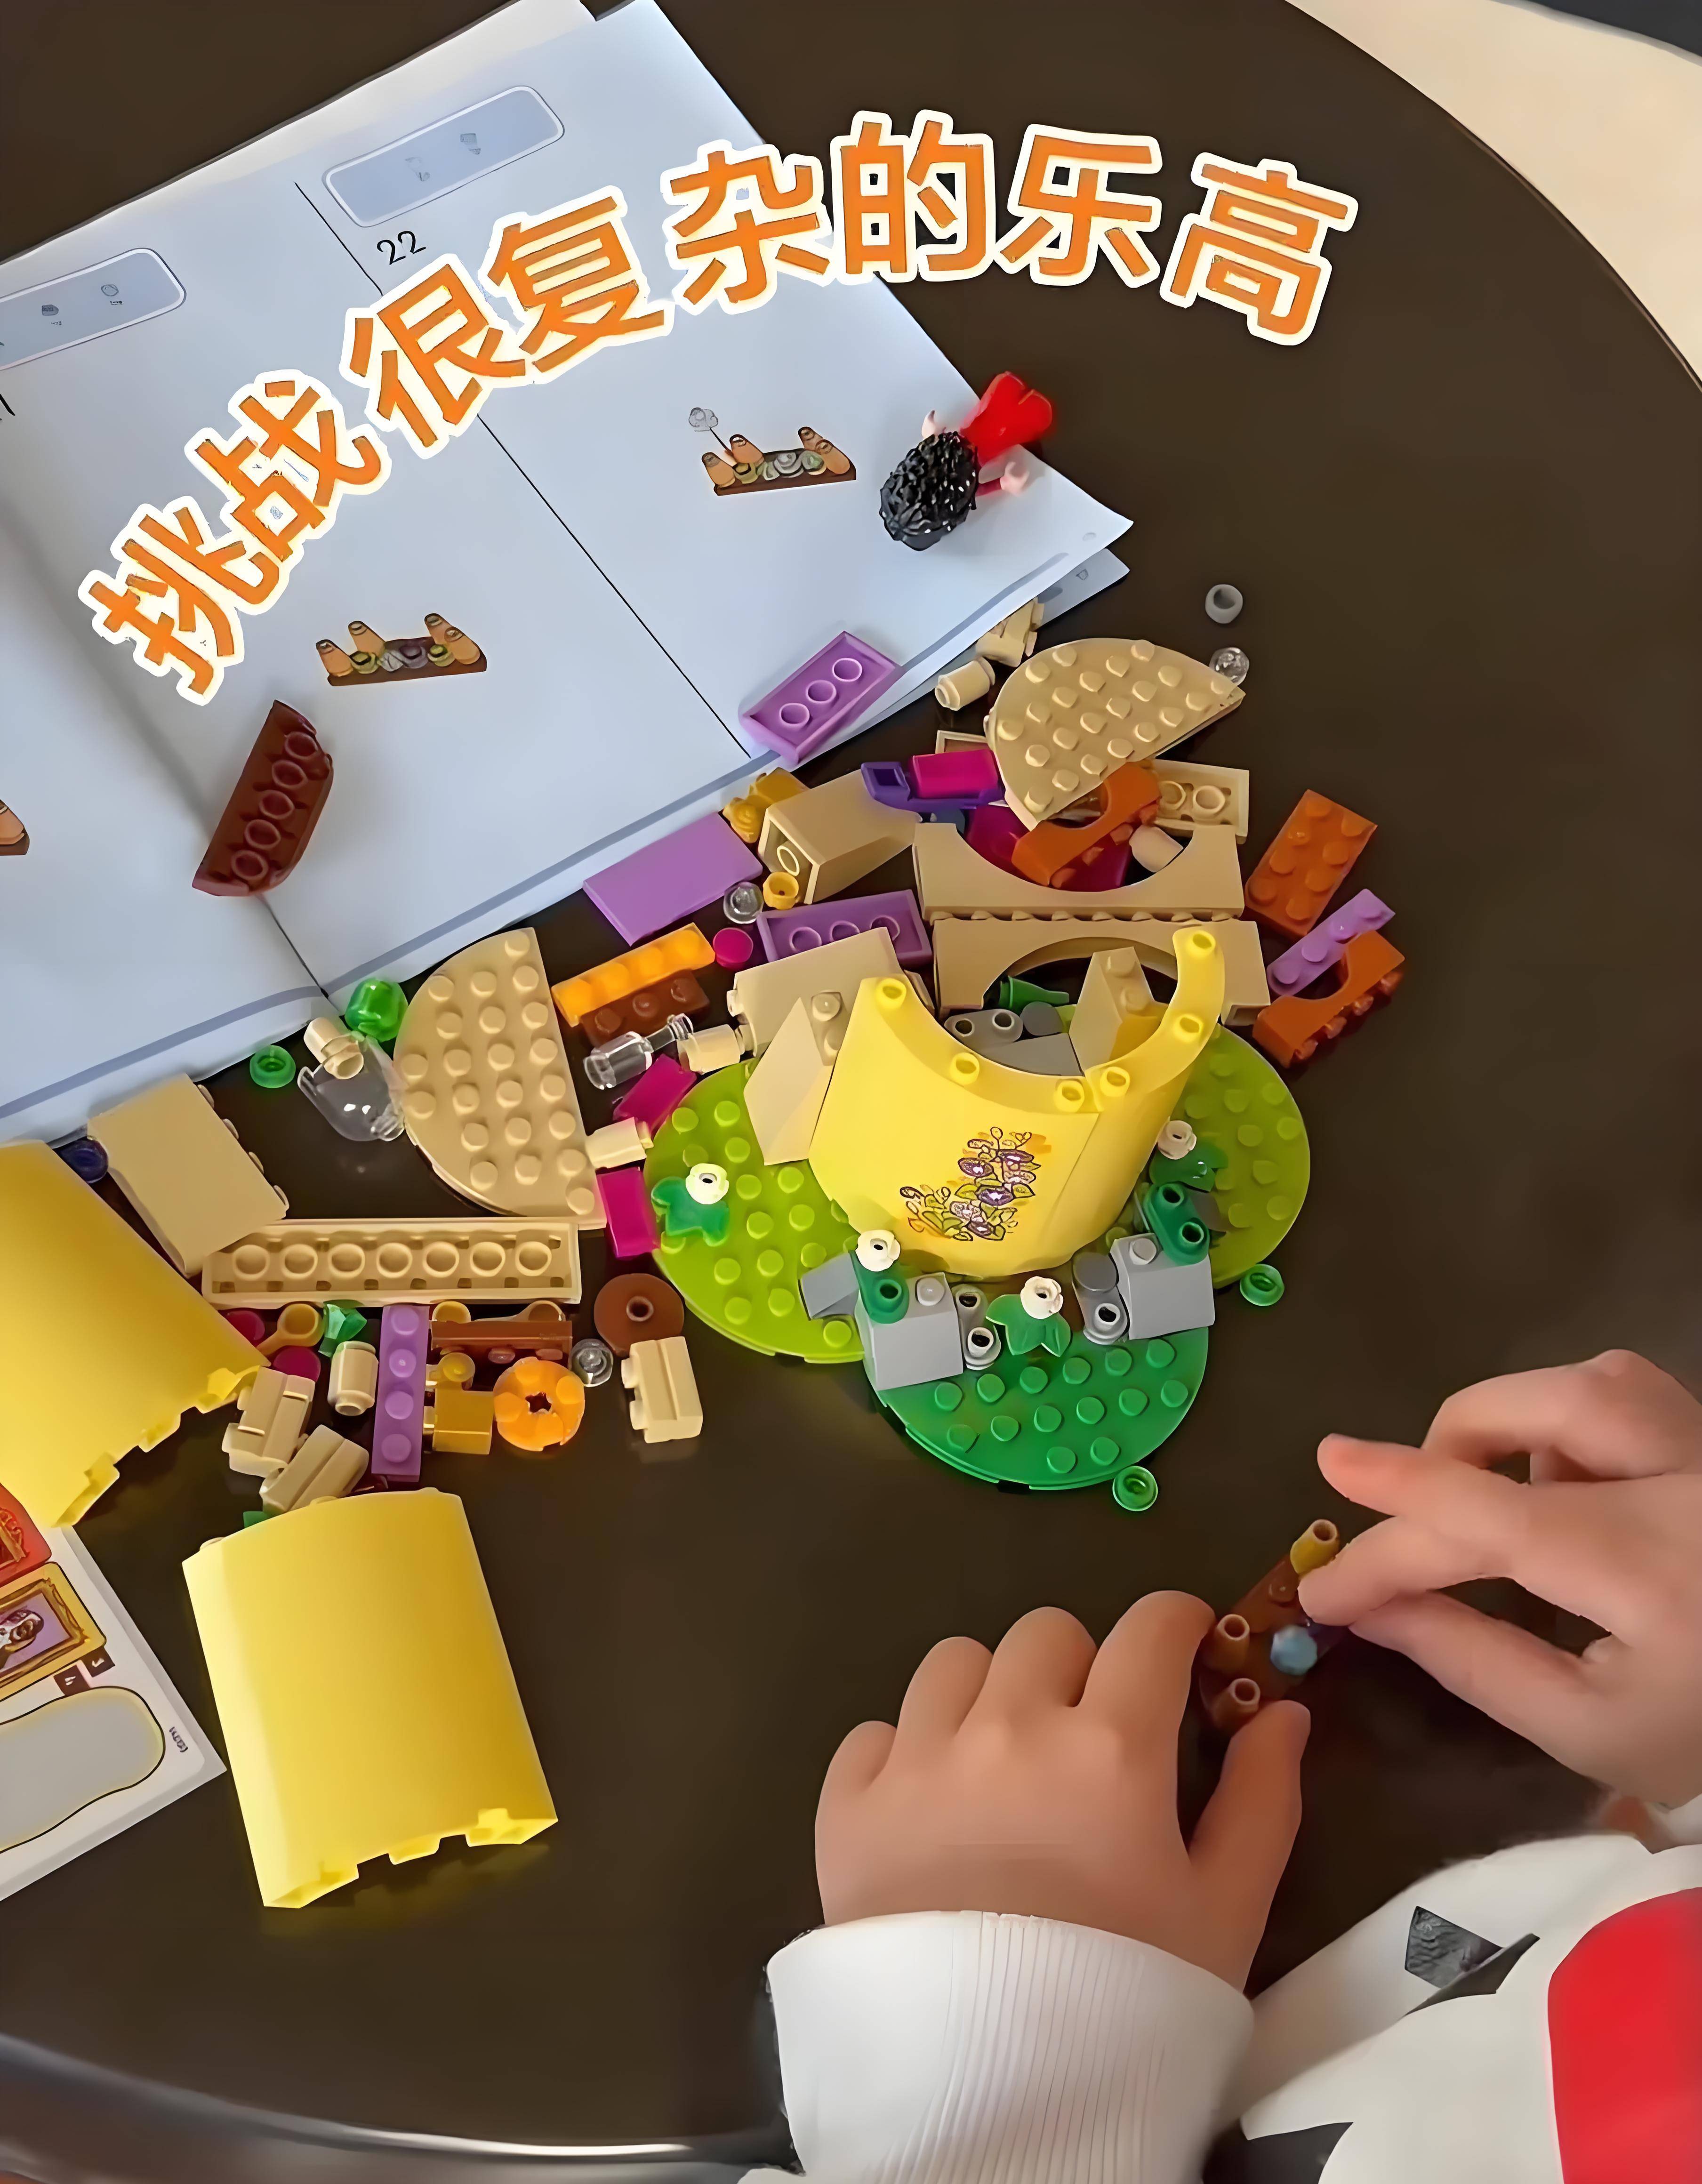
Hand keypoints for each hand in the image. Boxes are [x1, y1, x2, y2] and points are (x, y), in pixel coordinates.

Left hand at [815, 1592, 1308, 1987]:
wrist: (993, 2095)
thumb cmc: (1129, 2001)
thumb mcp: (1226, 1913)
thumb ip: (1261, 1800)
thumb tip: (1284, 1713)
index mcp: (1110, 1746)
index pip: (1149, 1627)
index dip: (1175, 1626)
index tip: (1182, 1650)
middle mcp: (1008, 1729)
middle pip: (1047, 1634)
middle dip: (1082, 1667)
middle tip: (1094, 1734)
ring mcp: (918, 1762)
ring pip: (954, 1665)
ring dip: (989, 1694)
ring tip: (1006, 1766)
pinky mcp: (848, 1807)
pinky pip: (874, 1733)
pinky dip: (904, 1754)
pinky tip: (931, 1811)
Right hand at [1299, 1350, 1701, 1804]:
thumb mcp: (1589, 1728)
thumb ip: (1474, 1661)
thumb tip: (1369, 1607)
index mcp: (1653, 1574)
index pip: (1492, 1518)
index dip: (1389, 1527)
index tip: (1319, 1573)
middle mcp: (1690, 1488)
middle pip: (1537, 1409)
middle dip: (1441, 1455)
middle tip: (1406, 1523)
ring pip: (1589, 1381)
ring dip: (1511, 1428)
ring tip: (1499, 1502)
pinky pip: (1629, 1393)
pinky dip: (1573, 1422)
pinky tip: (1571, 1487)